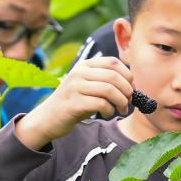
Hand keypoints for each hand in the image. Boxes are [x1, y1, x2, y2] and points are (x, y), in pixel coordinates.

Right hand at [14, 56, 132, 150]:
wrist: (47, 118)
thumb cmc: (74, 102)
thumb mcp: (87, 85)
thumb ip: (104, 79)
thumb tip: (132, 82)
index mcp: (84, 65)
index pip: (113, 62)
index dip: (128, 75)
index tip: (131, 89)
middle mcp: (78, 73)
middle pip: (113, 76)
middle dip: (127, 90)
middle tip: (129, 102)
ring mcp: (75, 87)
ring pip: (109, 89)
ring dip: (121, 102)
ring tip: (122, 109)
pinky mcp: (74, 103)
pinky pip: (101, 104)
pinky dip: (110, 110)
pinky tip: (107, 114)